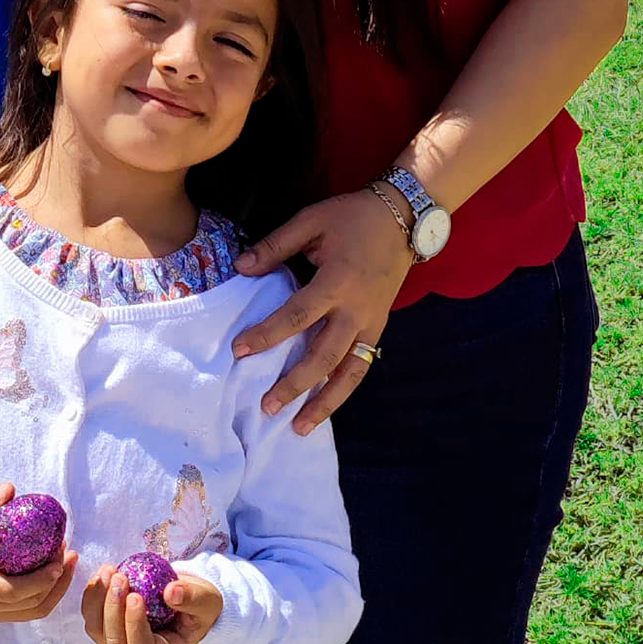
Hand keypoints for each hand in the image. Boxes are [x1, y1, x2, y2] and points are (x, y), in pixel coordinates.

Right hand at [0, 481, 80, 625]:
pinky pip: (33, 610)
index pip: (11, 591)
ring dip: (58, 588)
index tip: (58, 559)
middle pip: (30, 603)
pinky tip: (60, 570)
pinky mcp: (1, 614)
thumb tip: (9, 489)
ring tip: (69, 558)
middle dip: (55, 579)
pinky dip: (51, 592)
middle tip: (65, 549)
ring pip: (36, 610)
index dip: (39, 580)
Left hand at [82, 557, 220, 643]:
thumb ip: (192, 598)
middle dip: (113, 608)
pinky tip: (102, 575)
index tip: (135, 595)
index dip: (134, 624)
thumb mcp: (206, 601)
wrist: (187, 599)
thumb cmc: (200, 604)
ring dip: (97, 600)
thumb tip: (171, 592)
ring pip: (97, 630)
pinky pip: (92, 616)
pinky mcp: (109, 627)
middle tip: (119, 577)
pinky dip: (92, 596)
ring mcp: (122, 643)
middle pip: (115, 641)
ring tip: (108, 571)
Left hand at [233, 189, 413, 430]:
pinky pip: (362, 365)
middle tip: (266, 407)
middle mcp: (356, 310)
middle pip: (323, 356)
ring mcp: (372, 323)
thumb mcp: (311, 220)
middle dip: (294, 385)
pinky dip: (343, 388)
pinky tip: (324, 406)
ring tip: (299, 426)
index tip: (239, 351)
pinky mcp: (379, 328)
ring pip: (349, 372)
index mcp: (337, 282)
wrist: (403, 218)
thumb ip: (276, 246)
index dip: (267, 335)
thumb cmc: (352, 217)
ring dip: (324, 402)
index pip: (297, 316)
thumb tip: (241, 268)